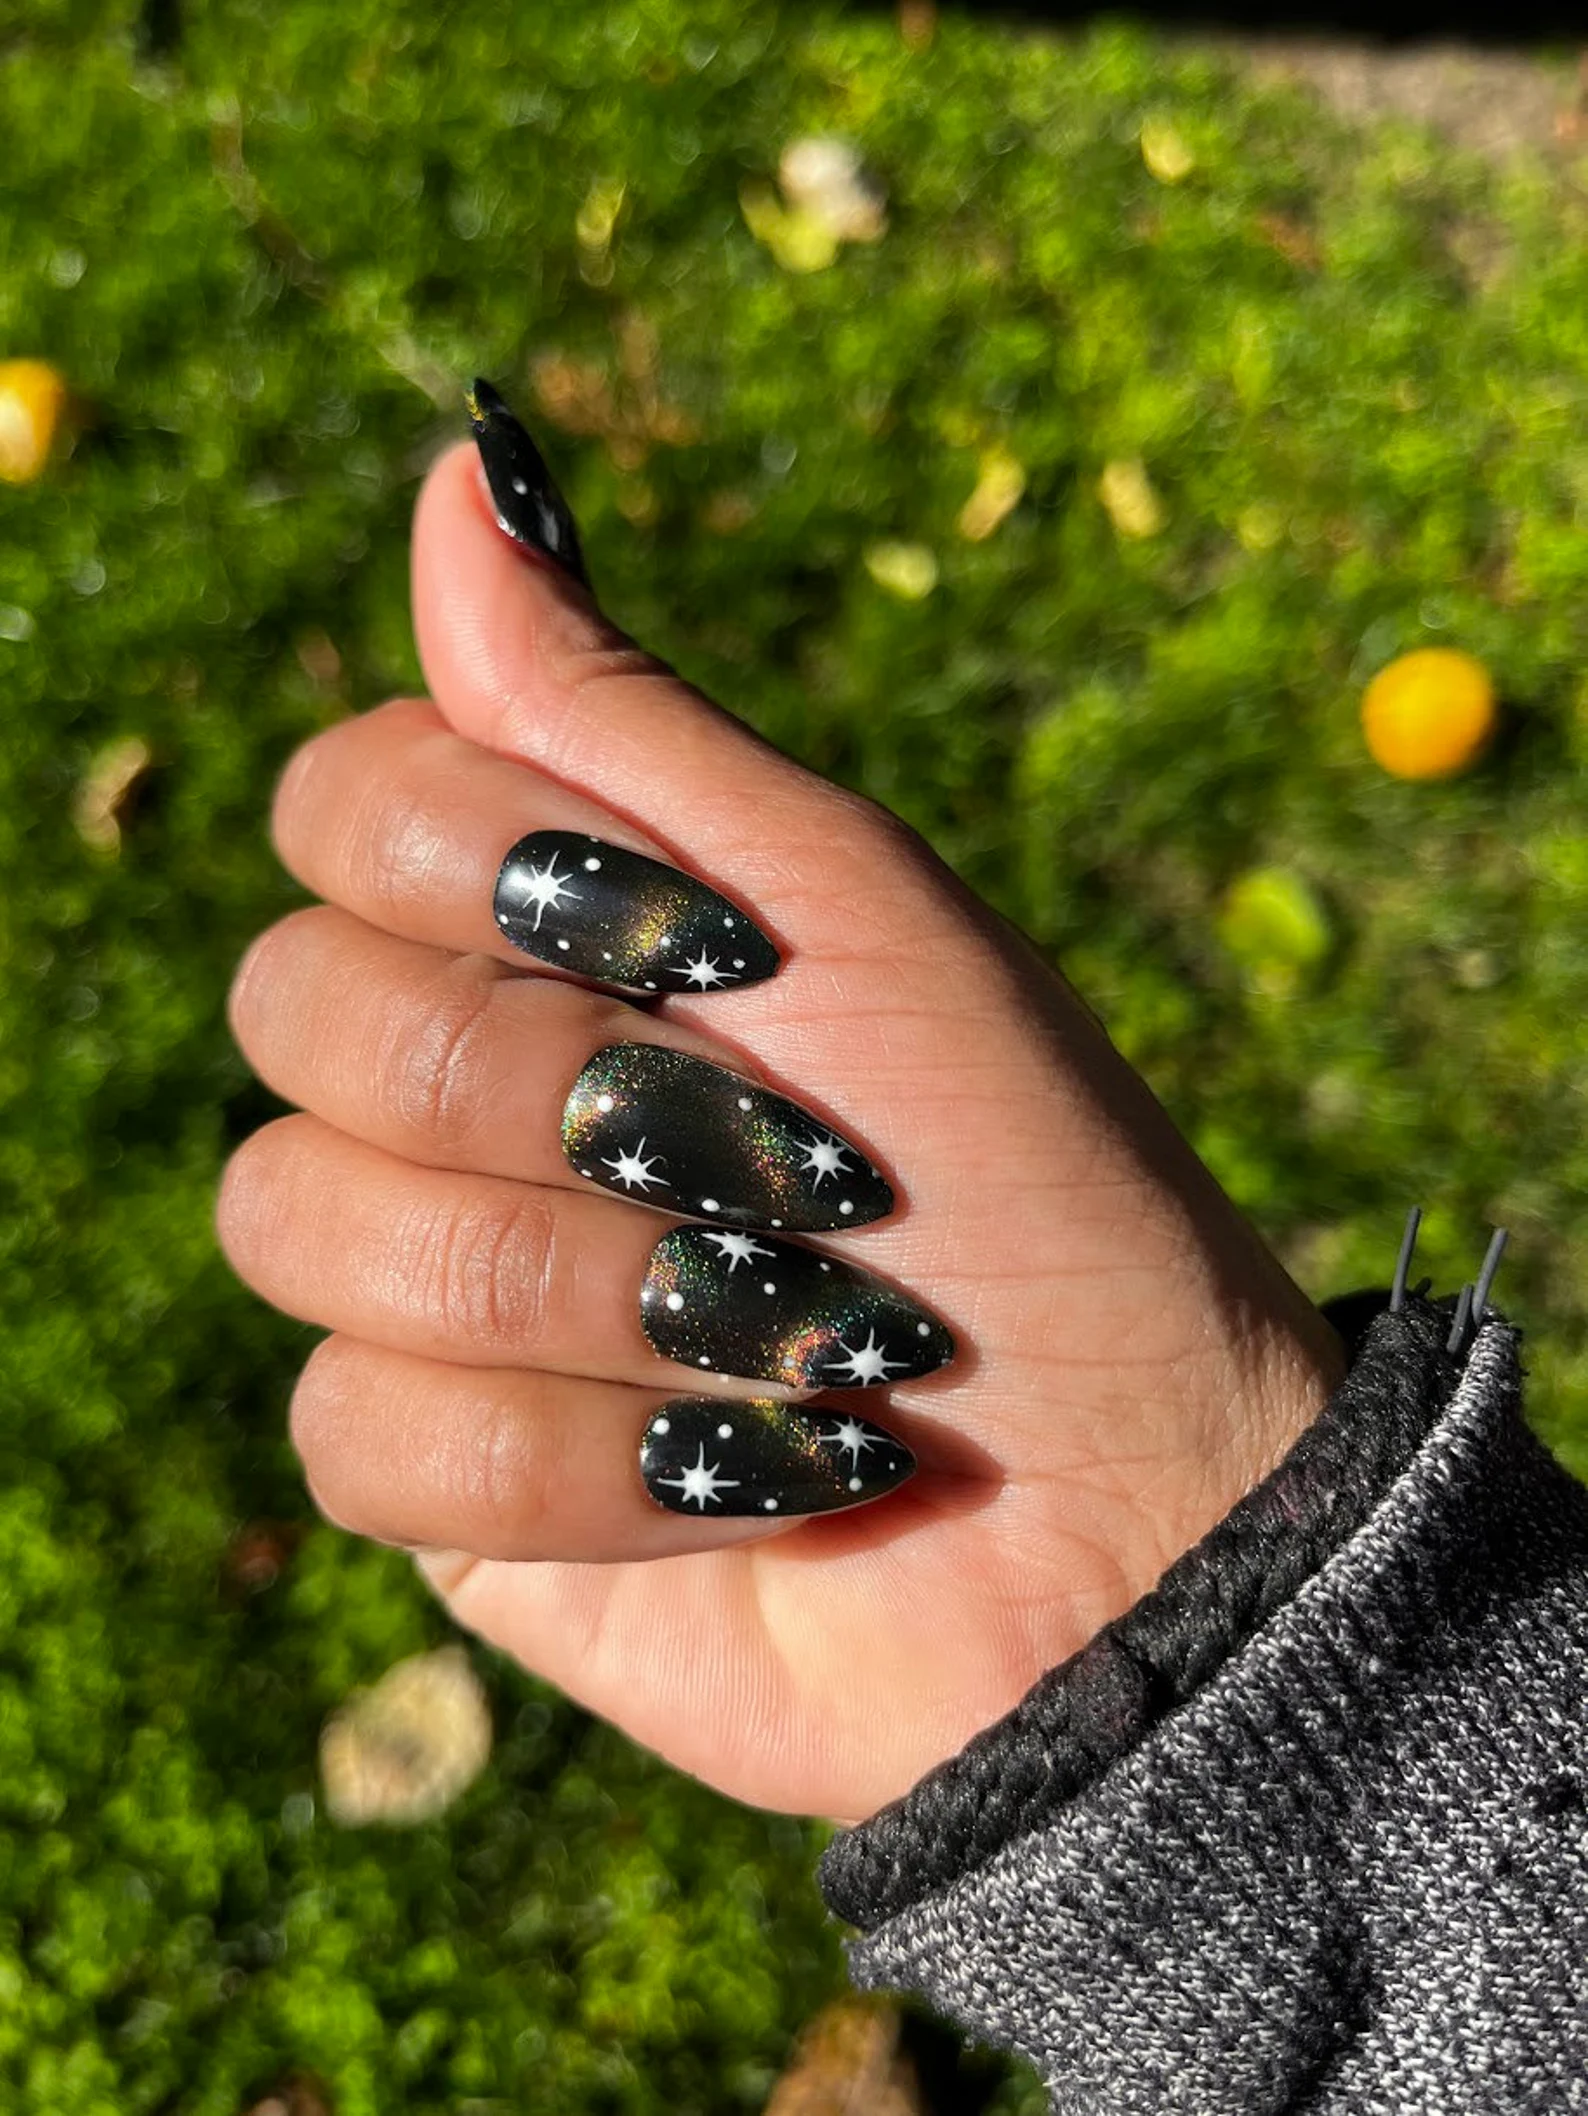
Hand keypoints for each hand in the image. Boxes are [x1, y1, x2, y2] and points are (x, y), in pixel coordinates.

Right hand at [219, 430, 1343, 1823]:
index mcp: (554, 924)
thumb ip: (622, 716)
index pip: (339, 805)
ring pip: (297, 1223)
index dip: (475, 863)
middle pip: (295, 1008)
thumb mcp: (845, 906)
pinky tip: (729, 1472)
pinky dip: (572, 1461)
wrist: (1114, 1497)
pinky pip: (353, 1434)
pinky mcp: (439, 1469)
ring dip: (583, 1288)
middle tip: (770, 1162)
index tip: (710, 945)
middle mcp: (465, 1085)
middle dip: (558, 1097)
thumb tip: (457, 468)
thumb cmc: (1018, 1176)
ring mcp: (433, 1278)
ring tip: (772, 1332)